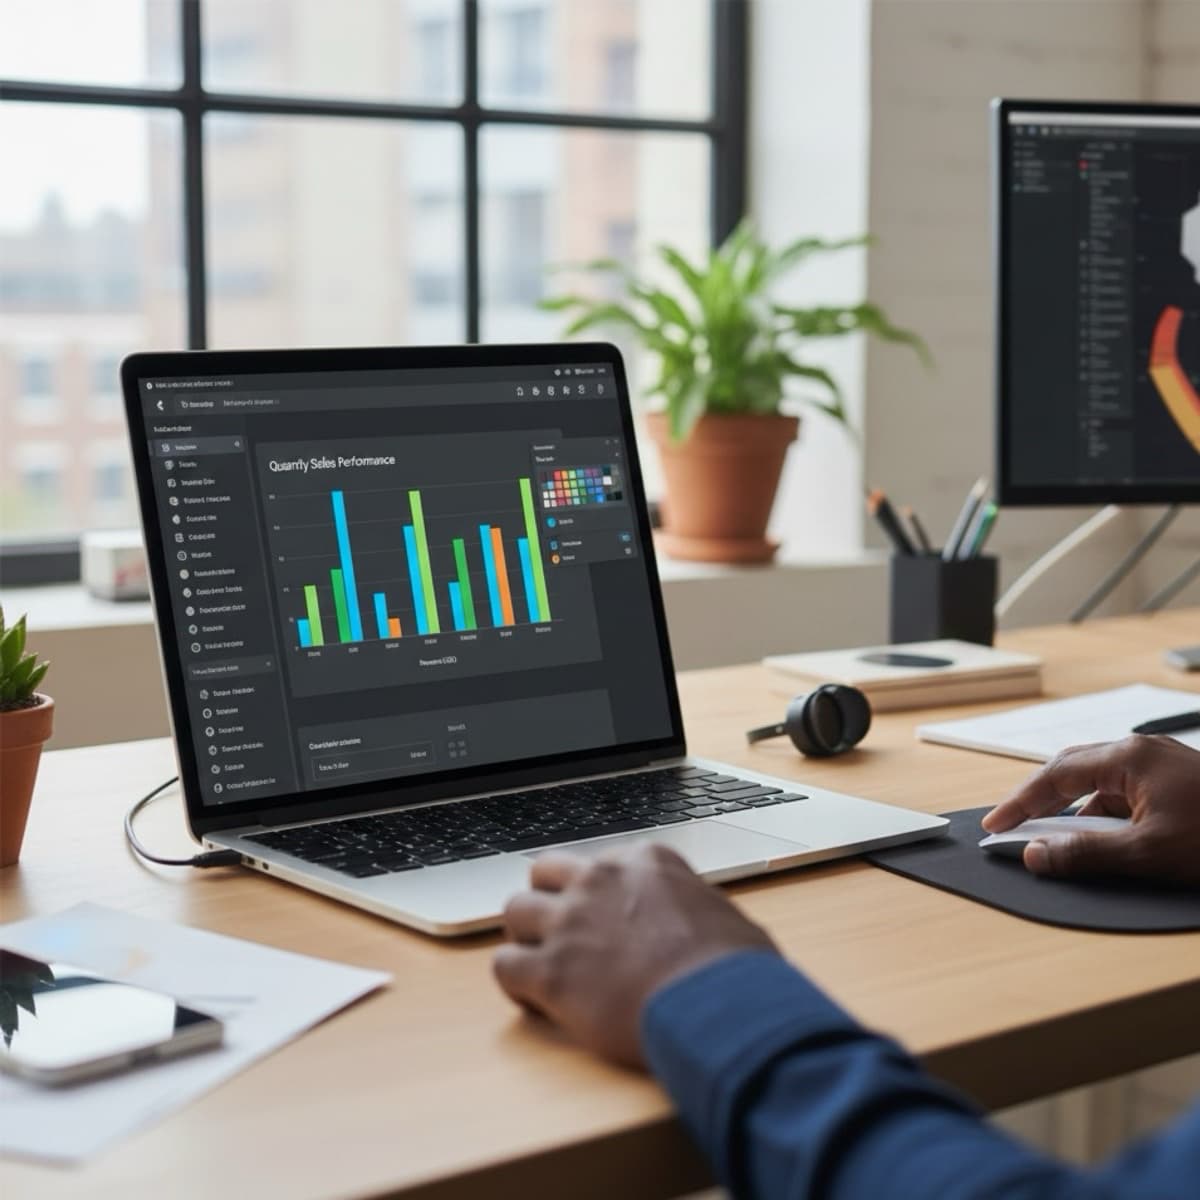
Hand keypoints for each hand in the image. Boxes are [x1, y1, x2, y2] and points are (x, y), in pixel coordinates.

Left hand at [493, 843, 777, 1067]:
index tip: (607, 922)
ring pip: (515, 911)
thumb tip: (703, 929)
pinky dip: (514, 983)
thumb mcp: (724, 916)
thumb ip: (695, 909)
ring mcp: (571, 922)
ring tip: (541, 966)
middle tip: (560, 933)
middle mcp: (601, 881)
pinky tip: (535, 1000)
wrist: (720, 1007)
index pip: (599, 863)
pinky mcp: (552, 971)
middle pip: (544, 873)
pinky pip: (504, 966)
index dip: (599, 895)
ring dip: (525, 937)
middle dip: (547, 900)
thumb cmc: (735, 970)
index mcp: (644, 862)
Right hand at [982, 735, 1199, 884]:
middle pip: (1072, 769)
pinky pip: (1125, 792)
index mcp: (1128, 756)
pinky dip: (1104, 815)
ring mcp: (1160, 763)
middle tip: (1013, 827)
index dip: (1020, 802)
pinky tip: (1104, 841)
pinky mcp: (1176, 781)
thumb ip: (1085, 853)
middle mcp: (1141, 751)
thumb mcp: (1148, 853)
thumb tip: (1037, 855)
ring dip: (1074, 810)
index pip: (1054, 775)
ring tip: (1057, 842)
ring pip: (1099, 782)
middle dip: (1040, 800)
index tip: (996, 824)